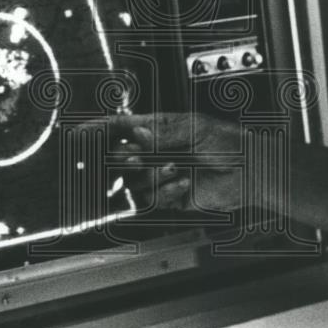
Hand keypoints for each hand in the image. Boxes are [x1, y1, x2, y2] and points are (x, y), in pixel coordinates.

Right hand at [105, 112, 248, 213]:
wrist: (249, 172)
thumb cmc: (229, 143)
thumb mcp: (195, 128)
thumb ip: (163, 133)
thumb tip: (138, 135)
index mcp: (157, 129)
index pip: (119, 127)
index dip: (98, 130)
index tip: (79, 132)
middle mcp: (154, 152)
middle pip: (119, 157)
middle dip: (130, 159)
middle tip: (144, 158)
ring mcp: (160, 175)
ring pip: (134, 181)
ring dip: (156, 176)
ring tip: (180, 168)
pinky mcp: (168, 197)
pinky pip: (151, 200)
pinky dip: (167, 191)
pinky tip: (185, 182)